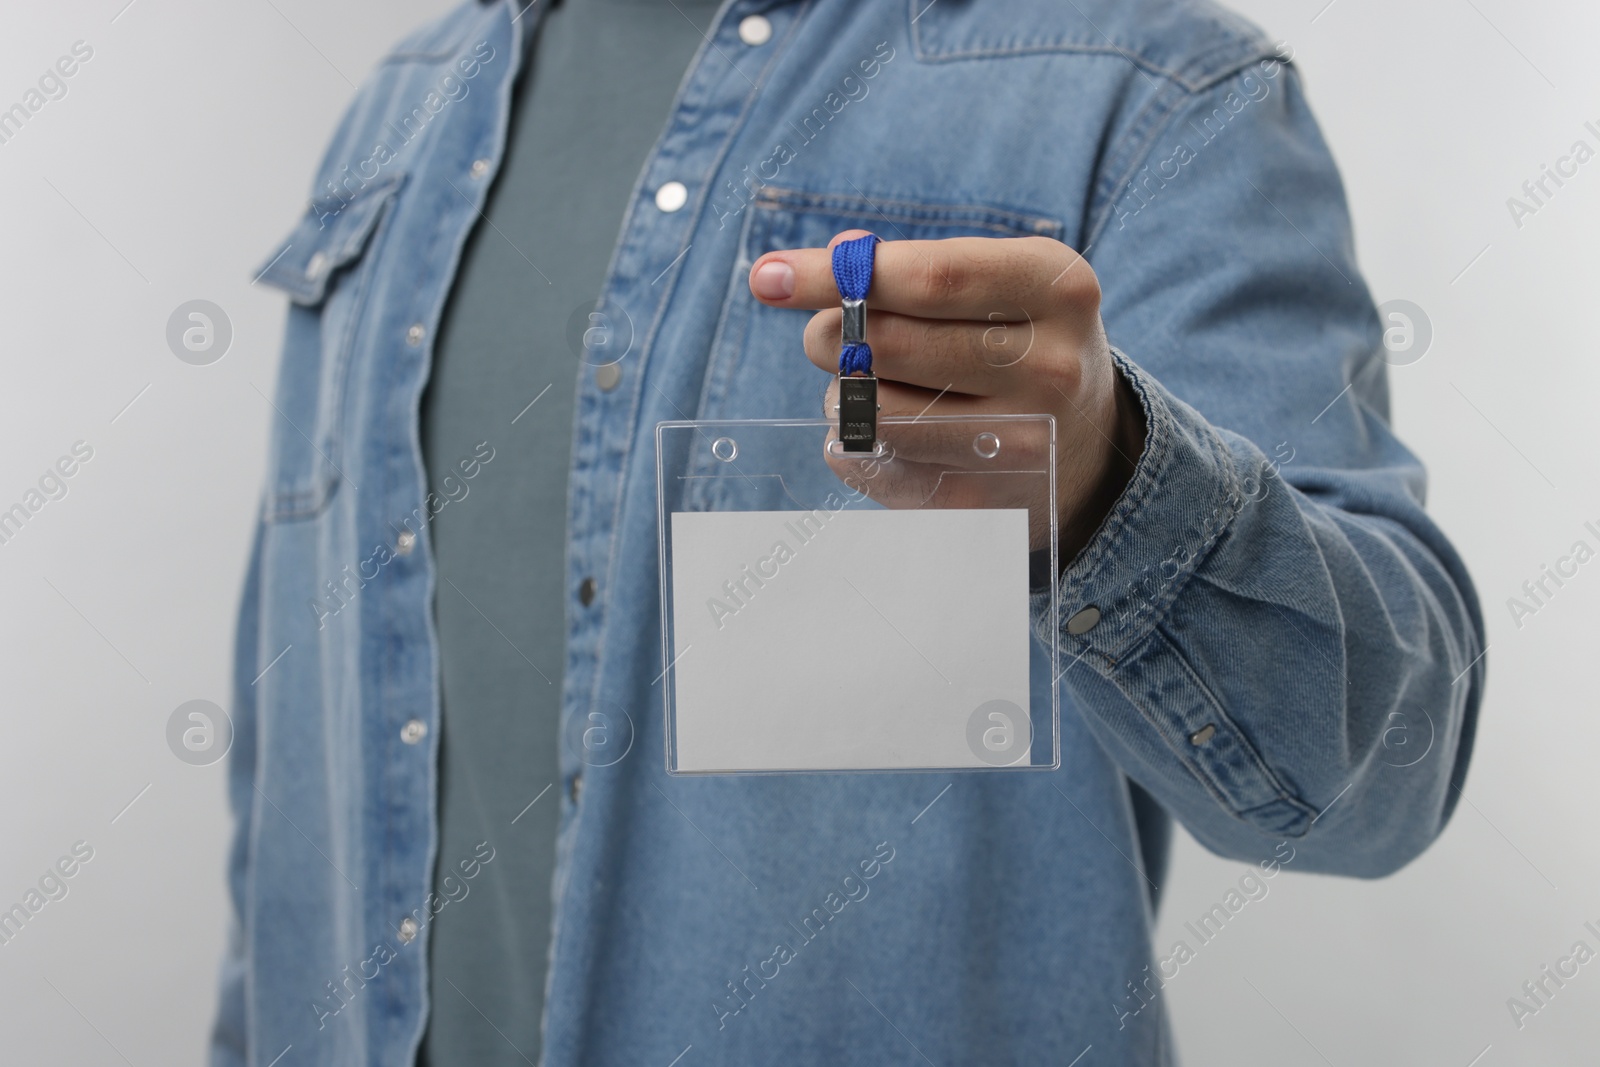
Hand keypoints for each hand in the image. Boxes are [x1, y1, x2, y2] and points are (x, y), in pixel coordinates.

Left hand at [748, 230, 1144, 561]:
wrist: (1089, 448)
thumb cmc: (1020, 341)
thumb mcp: (1001, 283)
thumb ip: (919, 263)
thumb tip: (839, 254)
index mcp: (1059, 289)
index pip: (930, 278)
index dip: (839, 275)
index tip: (767, 276)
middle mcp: (1051, 368)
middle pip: (888, 345)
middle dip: (830, 334)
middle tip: (827, 334)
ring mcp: (1020, 443)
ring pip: (869, 411)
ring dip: (842, 393)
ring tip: (871, 385)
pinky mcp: (981, 502)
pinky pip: (870, 464)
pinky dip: (853, 441)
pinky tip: (889, 432)